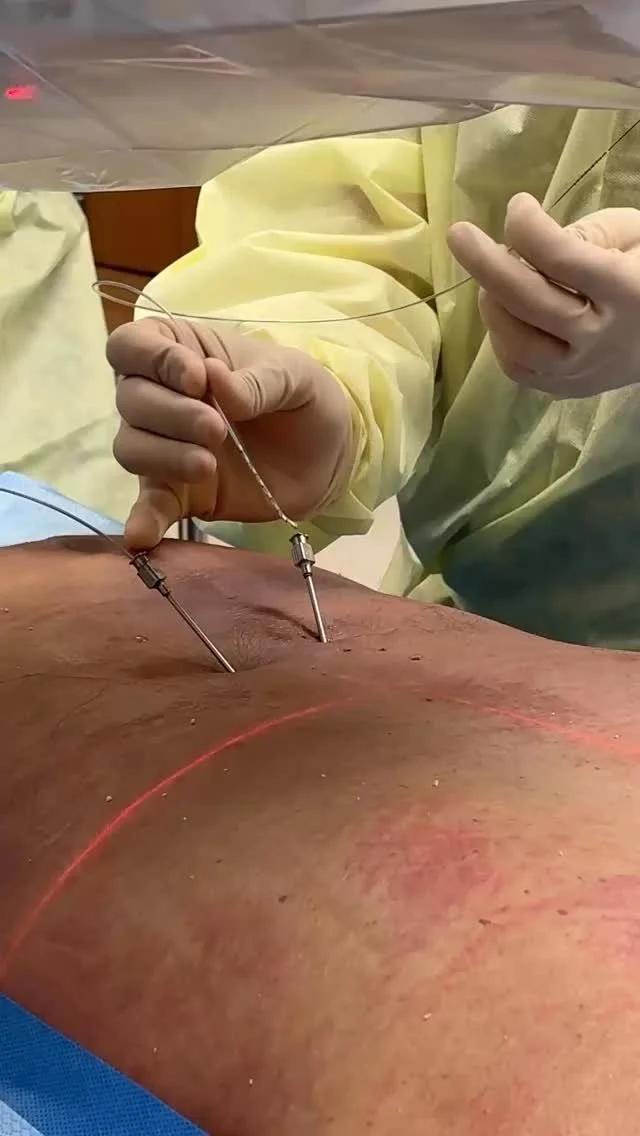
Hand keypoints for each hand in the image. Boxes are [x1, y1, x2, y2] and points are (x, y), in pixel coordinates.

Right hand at [109, 318, 352, 550]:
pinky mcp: (178, 493)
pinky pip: (149, 504)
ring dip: (164, 456)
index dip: (152, 358)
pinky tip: (142, 536)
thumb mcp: (295, 376)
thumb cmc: (303, 399)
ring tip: (207, 464)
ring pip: (131, 447)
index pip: (131, 346)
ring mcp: (164, 446)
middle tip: (217, 429)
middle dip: (170, 413)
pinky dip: (143, 519)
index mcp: (181, 352)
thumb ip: (259, 380)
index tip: (197, 379)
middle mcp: (160, 396)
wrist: (328, 457)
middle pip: (129, 398)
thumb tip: (216, 381)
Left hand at [447, 192, 639, 397]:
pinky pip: (518, 369)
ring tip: (492, 281)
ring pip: (517, 344)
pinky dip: (502, 338)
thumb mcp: (633, 237)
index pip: (562, 258)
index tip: (519, 205)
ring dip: (493, 305)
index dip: (529, 228)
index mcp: (626, 290)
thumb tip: (526, 244)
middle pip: (529, 301)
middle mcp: (601, 336)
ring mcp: (581, 370)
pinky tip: (506, 314)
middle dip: (487, 263)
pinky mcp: (566, 388)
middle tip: (460, 234)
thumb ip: (585, 235)